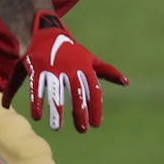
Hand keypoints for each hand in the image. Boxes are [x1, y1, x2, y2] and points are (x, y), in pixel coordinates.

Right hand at [1, 11, 127, 131]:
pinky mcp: (37, 68)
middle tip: (82, 130)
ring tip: (57, 128)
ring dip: (57, 110)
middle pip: (77, 93)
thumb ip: (107, 72)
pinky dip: (37, 101)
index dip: (96, 107)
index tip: (96, 125)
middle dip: (80, 112)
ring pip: (56, 92)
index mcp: (85, 67)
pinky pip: (37, 87)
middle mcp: (71, 68)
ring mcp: (54, 68)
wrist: (47, 33)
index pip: (94, 90)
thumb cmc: (72, 51)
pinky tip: (38, 116)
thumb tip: (127, 83)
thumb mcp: (91, 59)